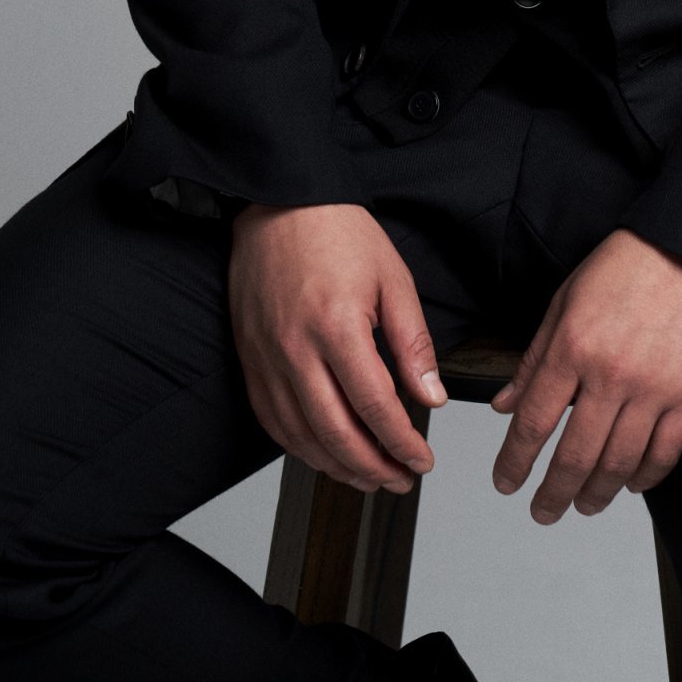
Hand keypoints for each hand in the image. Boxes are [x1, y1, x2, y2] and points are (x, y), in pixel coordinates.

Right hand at [228, 200, 448, 494]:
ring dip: (339, 468)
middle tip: (401, 479)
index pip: (375, 407)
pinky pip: (272, 422)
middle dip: (374, 468)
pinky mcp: (250, 360)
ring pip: (302, 437)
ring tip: (370, 477)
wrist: (279, 202)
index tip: (423, 459)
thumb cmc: (336, 230)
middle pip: (336, 434)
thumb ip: (413, 343)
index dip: (403, 443)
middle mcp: (296, 349)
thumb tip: (432, 397)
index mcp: (337, 326)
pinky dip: (301, 449)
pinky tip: (325, 455)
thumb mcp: (392, 277)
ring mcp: (267, 358)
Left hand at [489, 228, 681, 523]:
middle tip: (542, 511)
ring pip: (618, 465)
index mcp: (572, 348)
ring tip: (583, 505)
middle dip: (552, 494)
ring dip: (596, 495)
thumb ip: (534, 358)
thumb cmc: (624, 266)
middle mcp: (610, 375)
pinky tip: (630, 485)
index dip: (515, 461)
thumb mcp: (564, 301)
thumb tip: (505, 405)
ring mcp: (653, 389)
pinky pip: (665, 453)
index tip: (506, 484)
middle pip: (574, 457)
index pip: (534, 422)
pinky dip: (645, 478)